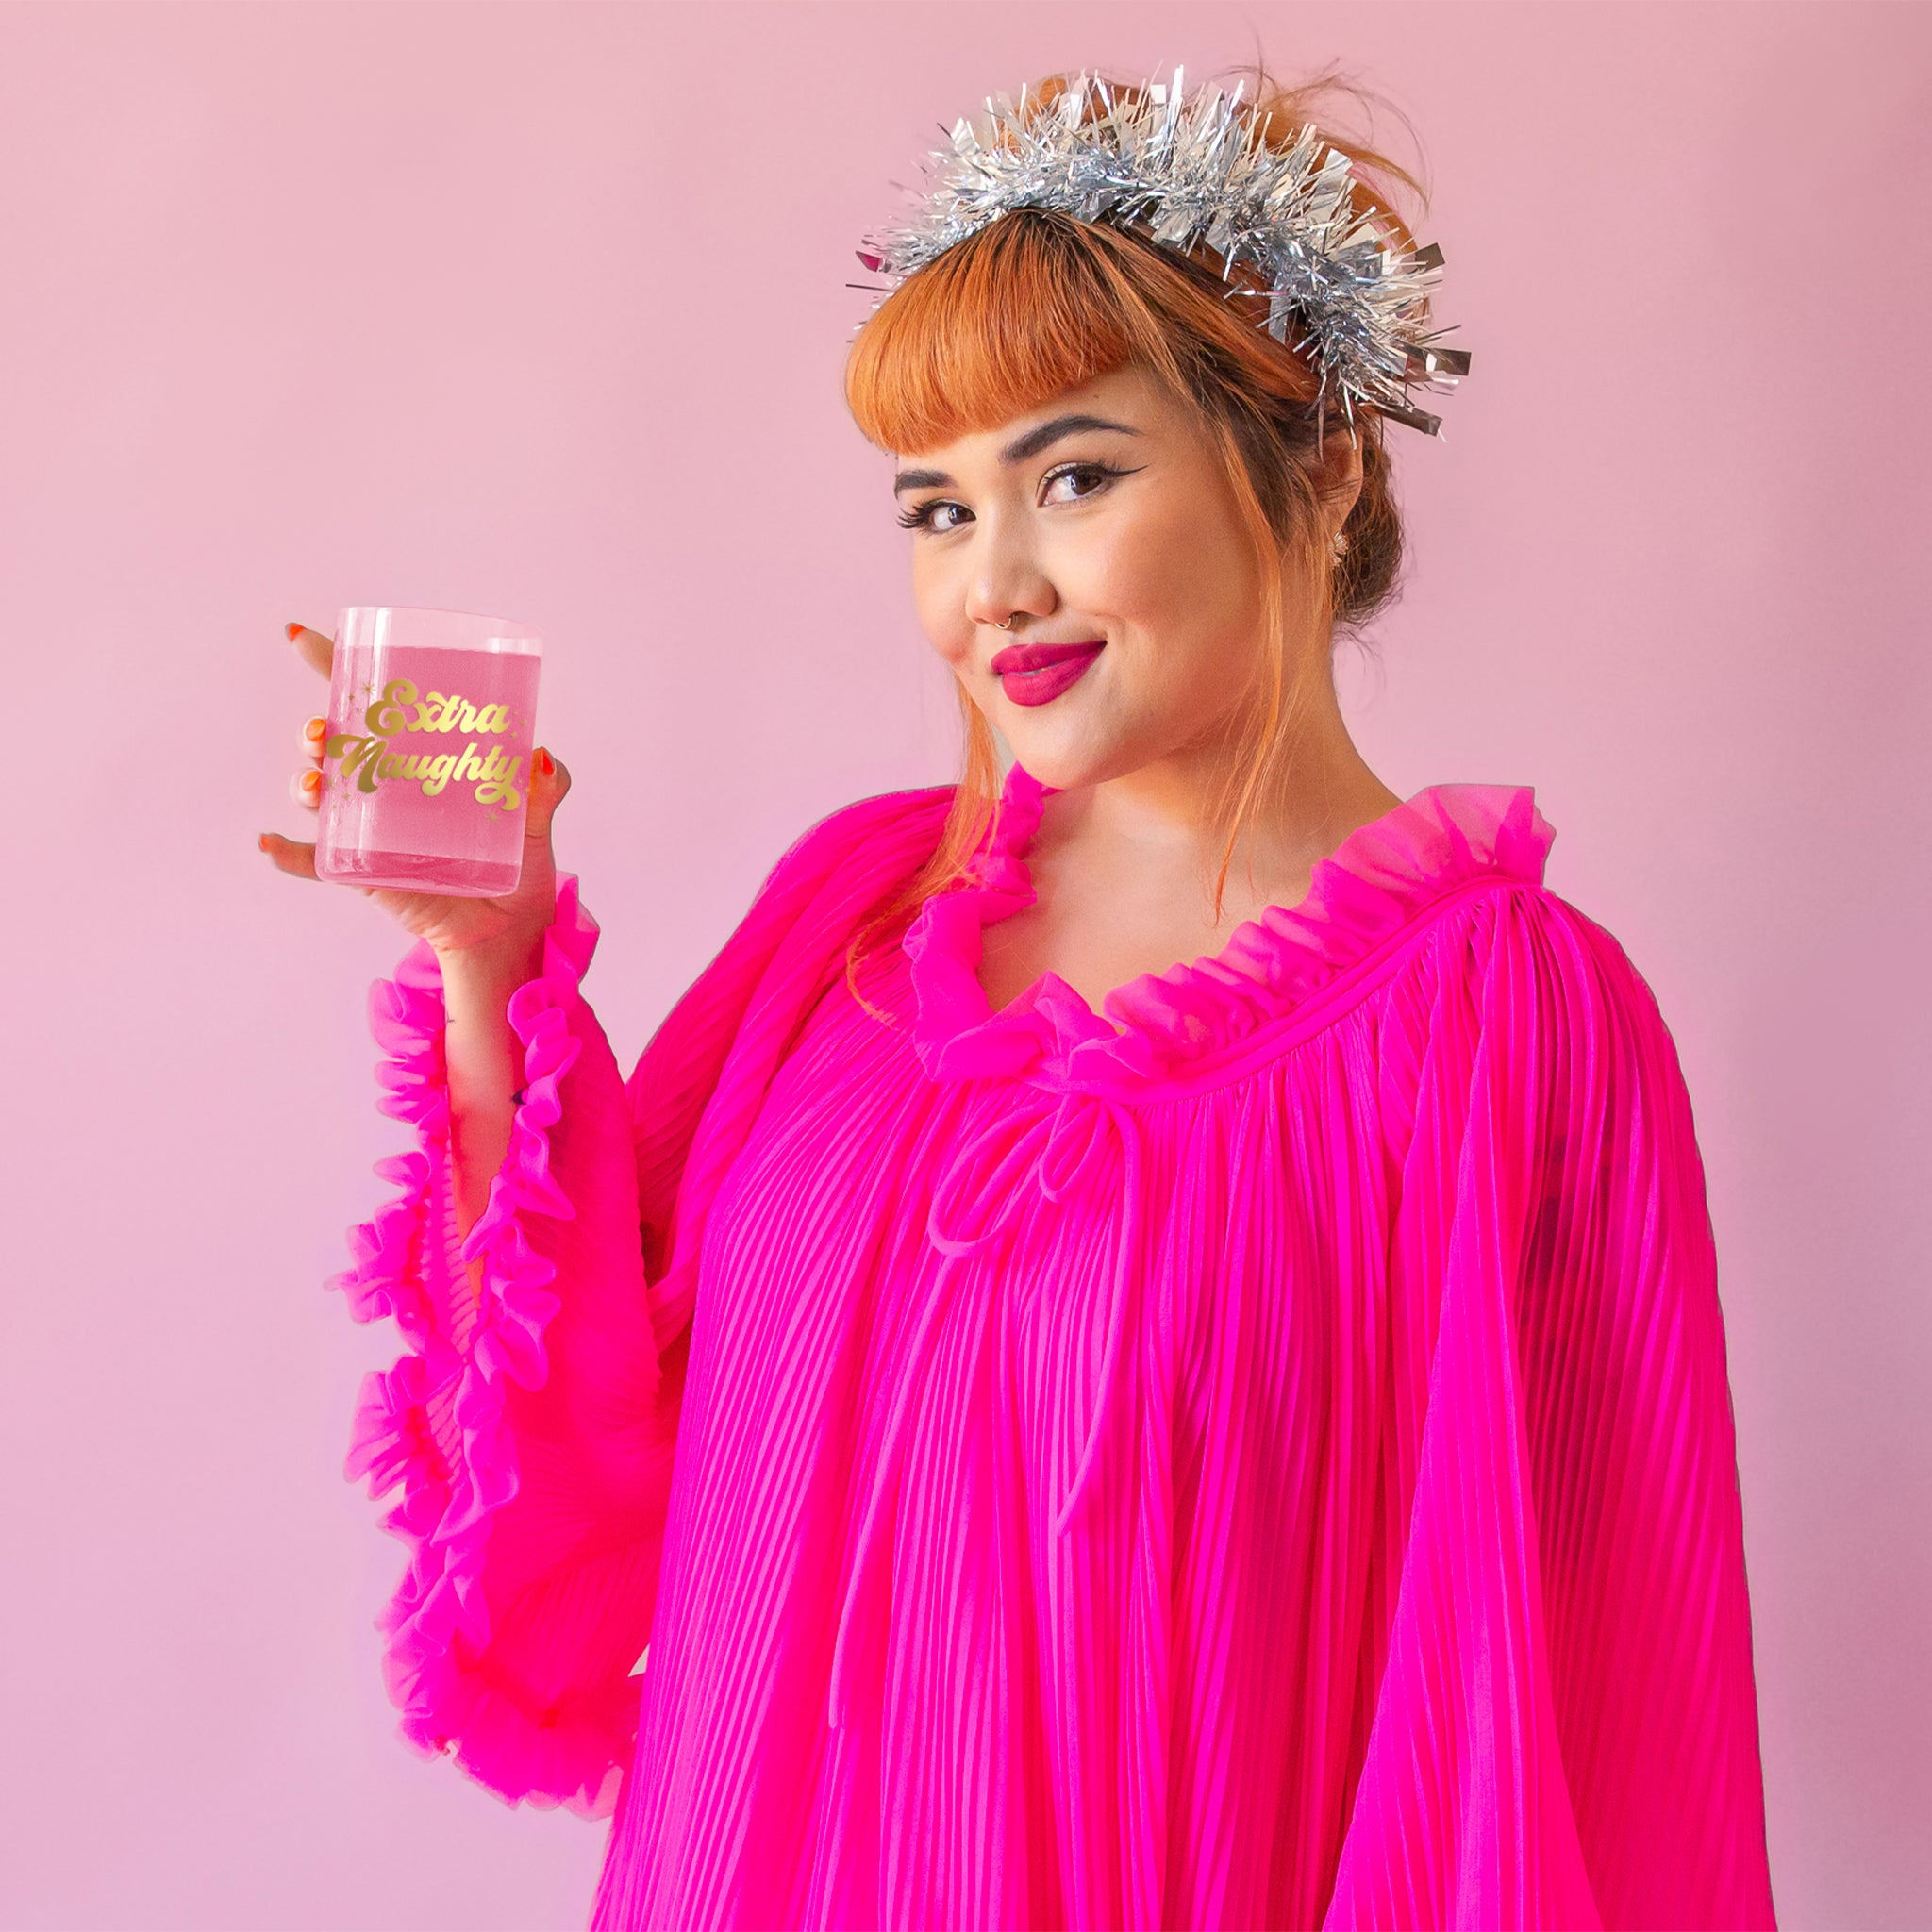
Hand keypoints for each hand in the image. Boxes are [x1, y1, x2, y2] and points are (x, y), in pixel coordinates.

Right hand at [259, 621, 570, 964]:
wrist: (512, 925)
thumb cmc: (520, 859)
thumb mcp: (536, 816)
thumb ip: (544, 786)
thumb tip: (538, 757)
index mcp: (417, 754)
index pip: (368, 701)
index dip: (332, 666)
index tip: (304, 639)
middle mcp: (384, 784)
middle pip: (332, 744)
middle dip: (317, 732)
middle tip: (324, 732)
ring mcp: (368, 827)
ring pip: (319, 795)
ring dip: (305, 783)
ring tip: (316, 785)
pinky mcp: (362, 872)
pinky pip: (313, 862)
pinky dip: (288, 853)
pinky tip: (269, 842)